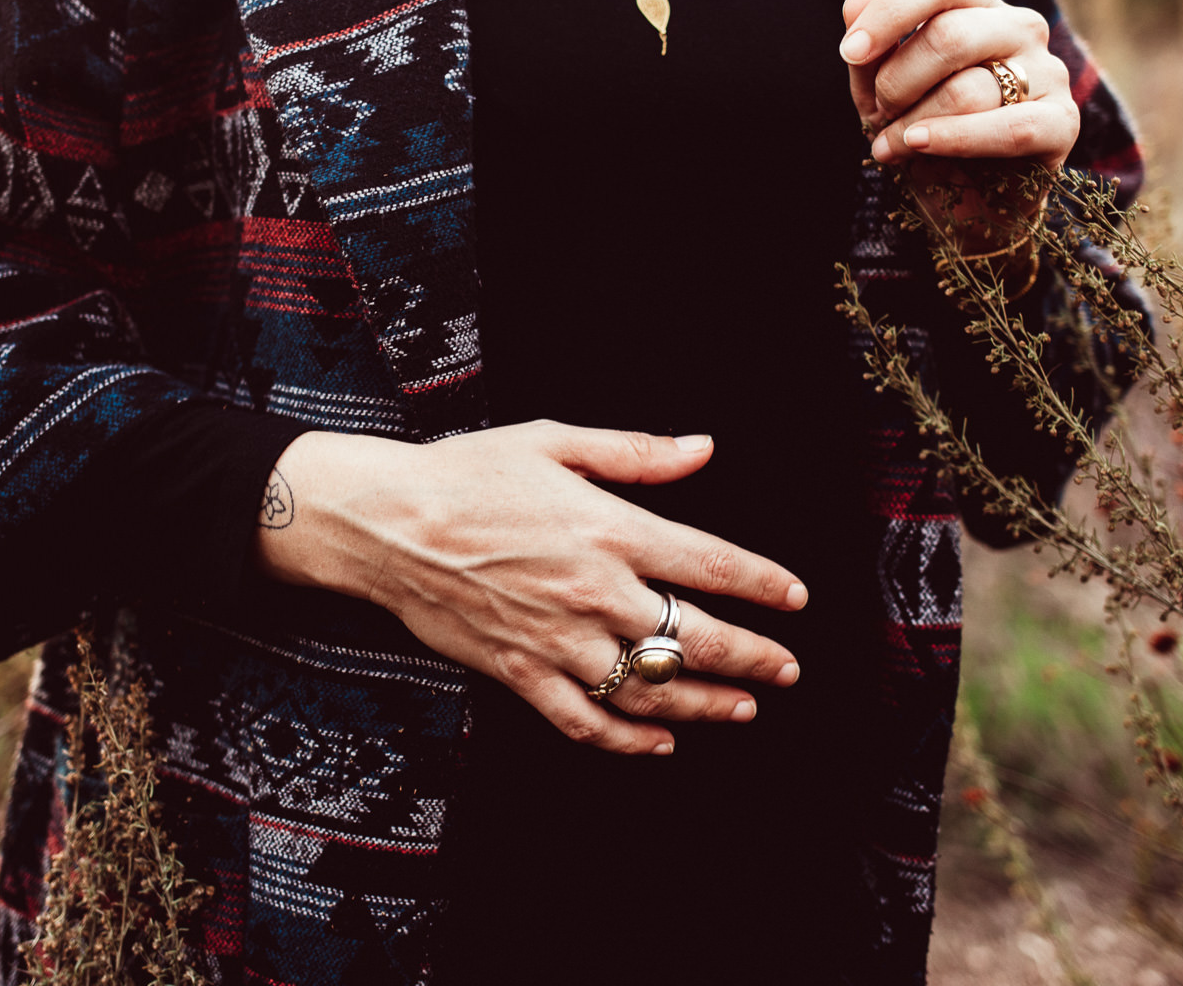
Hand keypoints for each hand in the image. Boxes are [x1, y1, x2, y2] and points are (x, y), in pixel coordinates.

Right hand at [252, 421, 805, 755]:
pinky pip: (587, 721)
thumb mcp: (555, 440)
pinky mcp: (521, 673)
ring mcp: (559, 640)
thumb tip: (704, 448)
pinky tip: (659, 743)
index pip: (714, 566)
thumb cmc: (467, 473)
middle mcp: (596, 592)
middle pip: (698, 638)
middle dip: (755, 658)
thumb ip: (636, 452)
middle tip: (787, 670)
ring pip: (652, 689)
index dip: (765, 586)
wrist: (386, 523)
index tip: (796, 599)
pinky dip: (628, 739)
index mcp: (612, 530)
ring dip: (706, 705)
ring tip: (744, 710)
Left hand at [839, 0, 1077, 246]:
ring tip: (892, 146)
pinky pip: (1009, 127)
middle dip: (897, 82)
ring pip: (968, 88)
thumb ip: (872, 54)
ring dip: (914, 123)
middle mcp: (1019, 28)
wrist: (966, 207)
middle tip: (879, 115)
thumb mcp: (884, 96)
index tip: (850, 51)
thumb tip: (853, 1)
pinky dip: (956, 139)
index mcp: (977, 7)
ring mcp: (1048, 72)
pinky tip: (920, 146)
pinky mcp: (1062, 123)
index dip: (890, 12)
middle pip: (949, 34)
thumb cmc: (925, 137)